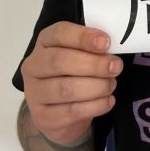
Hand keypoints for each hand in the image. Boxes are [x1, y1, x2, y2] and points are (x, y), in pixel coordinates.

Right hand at [21, 22, 122, 145]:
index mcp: (45, 42)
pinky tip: (108, 101)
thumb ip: (93, 47)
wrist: (60, 111)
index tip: (106, 42)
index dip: (83, 37)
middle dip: (93, 64)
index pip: (59, 33)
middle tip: (116, 67)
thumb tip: (116, 45)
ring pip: (66, 89)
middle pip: (60, 61)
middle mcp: (34, 65)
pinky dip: (95, 106)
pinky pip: (71, 111)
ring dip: (96, 86)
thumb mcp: (82, 53)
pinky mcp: (41, 117)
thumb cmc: (75, 72)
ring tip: (111, 85)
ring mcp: (34, 93)